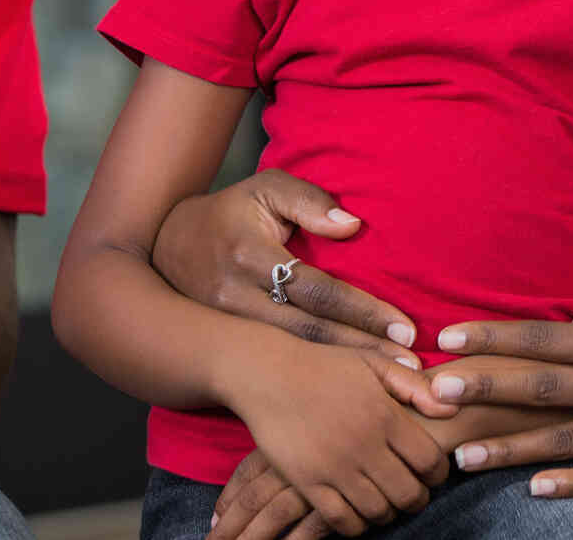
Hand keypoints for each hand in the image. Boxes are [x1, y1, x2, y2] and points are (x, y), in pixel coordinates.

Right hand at [153, 170, 451, 415]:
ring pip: (290, 354)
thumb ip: (310, 201)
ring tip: (390, 383)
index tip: (404, 328)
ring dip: (342, 369)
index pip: (317, 290)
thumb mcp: (266, 189)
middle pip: (307, 332)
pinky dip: (314, 373)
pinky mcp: (220, 345)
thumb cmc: (230, 212)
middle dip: (361, 351)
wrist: (161, 243)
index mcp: (249, 255)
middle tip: (411, 368)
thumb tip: (352, 225)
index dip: (362, 311)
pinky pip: (274, 361)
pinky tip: (348, 383)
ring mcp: (223, 327)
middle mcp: (233, 298)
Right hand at [224, 339, 449, 535]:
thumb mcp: (374, 363)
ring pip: (376, 510)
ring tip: (388, 506)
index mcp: (387, 415)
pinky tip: (358, 514)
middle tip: (415, 497)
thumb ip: (414, 386)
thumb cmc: (326, 366)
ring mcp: (335, 466)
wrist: (270, 375)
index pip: (429, 460)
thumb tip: (450, 409)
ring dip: (388, 513)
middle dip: (417, 500)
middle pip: (407, 492)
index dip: (438, 473)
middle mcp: (365, 445)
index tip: (435, 475)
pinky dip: (355, 525)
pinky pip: (339, 519)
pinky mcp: (307, 482)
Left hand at [433, 273, 572, 495]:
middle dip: (482, 390)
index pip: (544, 337)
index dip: (493, 337)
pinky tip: (535, 487)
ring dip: (509, 449)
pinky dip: (570, 483)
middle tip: (432, 394)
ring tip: (463, 456)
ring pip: (562, 441)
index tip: (447, 338)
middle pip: (539, 388)